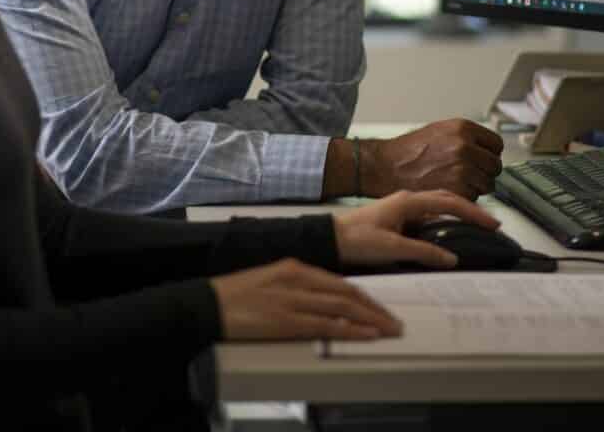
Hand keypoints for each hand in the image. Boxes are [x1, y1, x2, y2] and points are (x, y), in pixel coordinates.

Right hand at [211, 258, 401, 341]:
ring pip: (342, 308)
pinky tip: (365, 336)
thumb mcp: (271, 280)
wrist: (210, 303)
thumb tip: (318, 299)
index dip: (364, 296)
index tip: (380, 308)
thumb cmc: (237, 294)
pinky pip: (326, 326)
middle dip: (374, 309)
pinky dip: (349, 330)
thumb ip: (296, 286)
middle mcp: (299, 279)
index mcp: (295, 267)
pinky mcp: (287, 320)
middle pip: (347, 294)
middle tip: (393, 322)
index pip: (339, 282)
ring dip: (370, 320)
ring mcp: (294, 300)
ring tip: (388, 330)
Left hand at [333, 190, 499, 269]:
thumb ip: (423, 252)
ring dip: (458, 214)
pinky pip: (428, 216)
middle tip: (491, 224)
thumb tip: (451, 257)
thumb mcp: (392, 248)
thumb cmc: (355, 239)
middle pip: (446, 200)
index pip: (449, 202)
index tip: (492, 223)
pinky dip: (444, 222)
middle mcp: (407, 200)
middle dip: (470, 210)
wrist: (330, 238)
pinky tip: (450, 233)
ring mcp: (402, 207)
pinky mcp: (398, 218)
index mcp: (407, 201)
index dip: (473, 212)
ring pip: (437, 207)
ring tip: (476, 227)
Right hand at [366, 119, 503, 198]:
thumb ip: (466, 137)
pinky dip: (464, 198)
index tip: (482, 159)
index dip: (489, 153)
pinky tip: (448, 190)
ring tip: (455, 182)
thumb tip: (487, 149)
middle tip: (467, 174)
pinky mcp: (458, 190)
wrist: (388, 167)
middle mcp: (465, 146)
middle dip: (484, 172)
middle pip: (495, 166)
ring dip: (476, 187)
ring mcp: (462, 169)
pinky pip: (475, 198)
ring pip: (487, 184)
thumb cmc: (410, 151)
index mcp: (463, 128)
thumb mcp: (440, 131)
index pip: (496, 144)